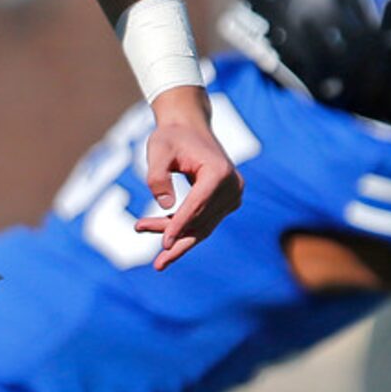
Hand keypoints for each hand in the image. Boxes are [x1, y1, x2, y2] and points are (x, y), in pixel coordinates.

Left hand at [137, 87, 242, 270]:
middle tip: (157, 263)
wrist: (188, 128)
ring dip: (178, 238)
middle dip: (175, 237)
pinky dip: (184, 231)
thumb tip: (166, 206)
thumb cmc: (171, 137)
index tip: (164, 244)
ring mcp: (233, 196)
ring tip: (158, 260)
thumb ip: (157, 176)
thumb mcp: (157, 150)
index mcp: (219, 172)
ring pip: (203, 226)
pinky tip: (164, 239)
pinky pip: (204, 222)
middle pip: (200, 219)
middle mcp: (232, 185)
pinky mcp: (227, 203)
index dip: (180, 225)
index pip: (198, 205)